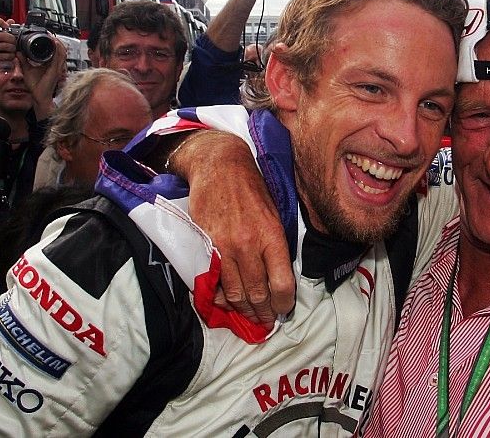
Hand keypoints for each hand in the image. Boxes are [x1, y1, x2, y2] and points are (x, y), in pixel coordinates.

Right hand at [0, 17, 15, 79]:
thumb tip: (11, 21)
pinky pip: (7, 55)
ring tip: (11, 51)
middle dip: (13, 40)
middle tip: (13, 44)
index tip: (7, 27)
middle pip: (5, 35)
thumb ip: (0, 30)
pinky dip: (11, 56)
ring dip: (13, 50)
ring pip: (8, 46)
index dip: (1, 21)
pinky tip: (9, 57)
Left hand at [18, 37, 66, 119]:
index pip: (55, 51)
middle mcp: (56, 65)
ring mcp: (57, 67)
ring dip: (58, 43)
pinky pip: (59, 58)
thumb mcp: (27, 69)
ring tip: (52, 36)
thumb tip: (18, 52)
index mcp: (50, 64)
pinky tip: (55, 43)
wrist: (39, 96)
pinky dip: (58, 49)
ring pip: (62, 51)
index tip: (47, 36)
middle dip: (57, 40)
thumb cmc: (36, 86)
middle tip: (50, 34)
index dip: (53, 42)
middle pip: (61, 49)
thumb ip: (23, 60)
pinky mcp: (56, 70)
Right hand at [170, 130, 295, 324]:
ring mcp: (225, 247)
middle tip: (266, 321)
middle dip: (264, 313)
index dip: (284, 304)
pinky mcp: (205, 246)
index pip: (282, 284)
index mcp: (272, 236)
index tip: (283, 310)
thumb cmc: (252, 189)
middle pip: (258, 294)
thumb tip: (279, 279)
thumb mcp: (275, 214)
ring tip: (250, 317)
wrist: (220, 166)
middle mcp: (249, 245)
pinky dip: (221, 297)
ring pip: (235, 293)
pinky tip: (227, 303)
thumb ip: (276, 247)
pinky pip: (213, 282)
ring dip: (243, 310)